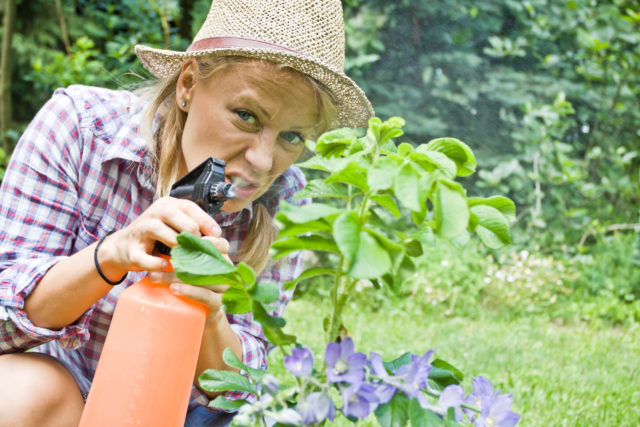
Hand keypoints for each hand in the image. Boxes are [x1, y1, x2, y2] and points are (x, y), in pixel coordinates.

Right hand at [97, 197, 221, 279]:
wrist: (123, 249)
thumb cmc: (158, 238)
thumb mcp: (176, 228)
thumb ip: (194, 229)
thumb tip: (219, 240)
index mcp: (168, 206)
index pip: (188, 206)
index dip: (204, 219)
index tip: (217, 234)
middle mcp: (153, 213)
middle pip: (171, 213)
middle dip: (188, 228)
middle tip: (200, 243)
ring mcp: (139, 230)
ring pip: (155, 228)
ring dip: (173, 241)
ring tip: (185, 253)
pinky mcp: (130, 250)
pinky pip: (142, 256)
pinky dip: (155, 262)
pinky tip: (166, 266)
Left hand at [147, 235, 231, 318]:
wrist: (201, 317)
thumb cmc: (192, 286)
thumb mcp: (190, 267)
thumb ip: (184, 253)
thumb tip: (158, 237)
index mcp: (222, 259)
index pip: (221, 245)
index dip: (207, 240)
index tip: (184, 236)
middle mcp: (226, 272)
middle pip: (209, 260)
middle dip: (183, 256)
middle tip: (159, 256)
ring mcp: (224, 288)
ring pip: (202, 278)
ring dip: (176, 276)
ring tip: (154, 276)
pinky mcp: (219, 303)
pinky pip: (206, 296)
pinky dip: (190, 291)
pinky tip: (174, 289)